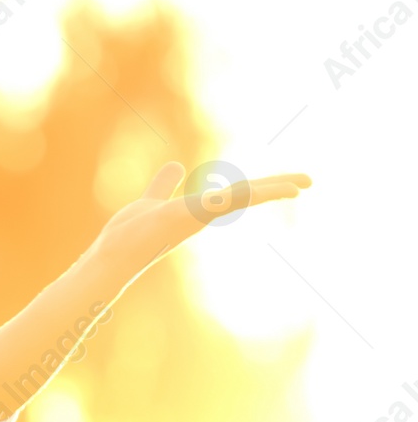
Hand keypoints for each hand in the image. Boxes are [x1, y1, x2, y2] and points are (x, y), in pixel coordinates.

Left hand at [93, 161, 311, 271]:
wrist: (112, 255)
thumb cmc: (129, 235)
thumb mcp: (153, 201)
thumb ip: (164, 185)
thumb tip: (176, 166)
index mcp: (200, 208)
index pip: (239, 192)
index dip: (264, 186)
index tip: (292, 184)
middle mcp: (203, 213)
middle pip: (246, 195)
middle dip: (277, 187)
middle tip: (309, 181)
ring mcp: (196, 215)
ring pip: (239, 198)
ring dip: (268, 190)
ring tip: (297, 186)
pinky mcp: (185, 216)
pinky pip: (217, 202)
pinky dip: (238, 195)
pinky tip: (256, 189)